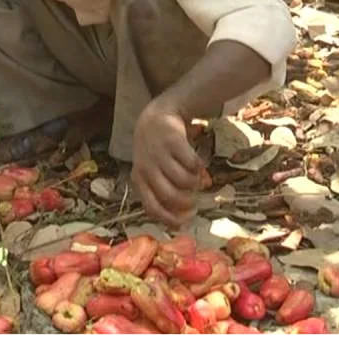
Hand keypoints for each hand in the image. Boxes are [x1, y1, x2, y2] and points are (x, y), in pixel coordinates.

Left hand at [130, 99, 202, 229]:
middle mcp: (146, 168)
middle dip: (187, 203)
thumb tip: (184, 220)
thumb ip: (164, 192)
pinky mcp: (173, 141)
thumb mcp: (152, 172)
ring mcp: (159, 154)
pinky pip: (193, 163)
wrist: (156, 118)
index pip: (153, 207)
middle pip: (170, 196)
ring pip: (184, 180)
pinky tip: (197, 164)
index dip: (171, 218)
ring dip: (195, 183)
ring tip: (195, 178)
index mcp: (139, 179)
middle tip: (194, 201)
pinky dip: (199, 167)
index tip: (187, 220)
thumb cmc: (155, 154)